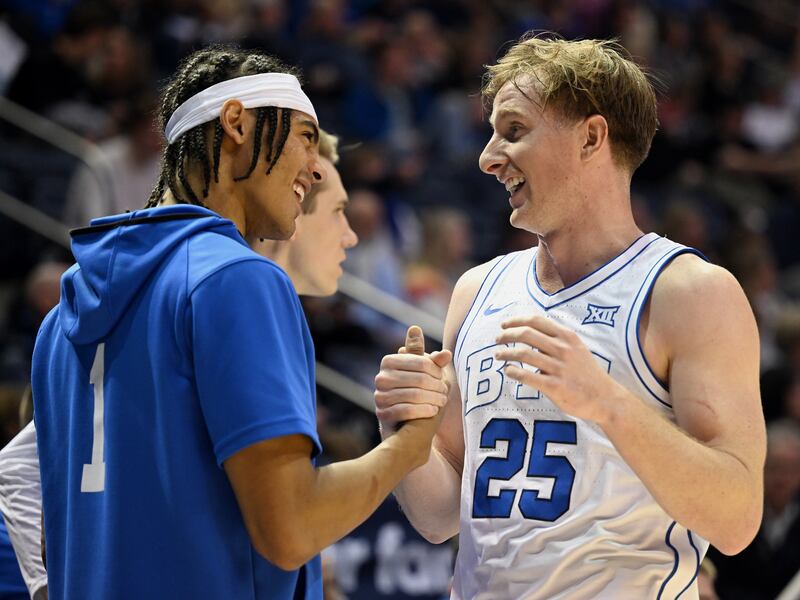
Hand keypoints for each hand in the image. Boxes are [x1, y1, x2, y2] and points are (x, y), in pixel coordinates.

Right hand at [374, 326, 451, 434]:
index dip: (436, 370)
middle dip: (437, 385)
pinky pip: (408, 410)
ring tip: (443, 400)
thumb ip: (434, 361)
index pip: (421, 362)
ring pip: (415, 395)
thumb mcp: (423, 373)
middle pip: (420, 379)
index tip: (443, 377)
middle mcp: (381, 377)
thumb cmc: (414, 389)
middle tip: (445, 391)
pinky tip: (434, 410)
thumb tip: (447, 354)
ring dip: (434, 398)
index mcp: (389, 361)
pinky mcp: (382, 414)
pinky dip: (424, 410)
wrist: (401, 420)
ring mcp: (380, 396)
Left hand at [495, 315, 623, 424]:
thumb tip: (531, 333)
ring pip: (524, 353)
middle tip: (497, 339)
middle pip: (526, 334)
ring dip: (506, 353)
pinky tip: (508, 371)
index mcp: (567, 337)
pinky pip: (528, 376)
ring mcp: (559, 368)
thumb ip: (557, 340)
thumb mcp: (577, 348)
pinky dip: (514, 371)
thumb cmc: (587, 373)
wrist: (606, 398)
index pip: (536, 320)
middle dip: (507, 334)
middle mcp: (563, 349)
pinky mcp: (555, 386)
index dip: (516, 320)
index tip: (504, 324)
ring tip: (498, 355)